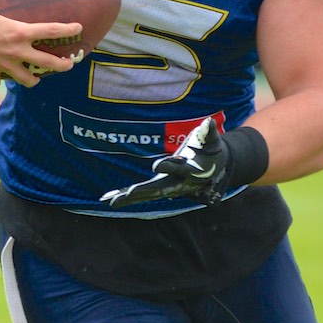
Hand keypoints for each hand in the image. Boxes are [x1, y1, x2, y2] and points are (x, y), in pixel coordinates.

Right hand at [0, 0, 83, 88]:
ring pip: (26, 79)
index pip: (51, 30)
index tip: (79, 28)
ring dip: (32, 80)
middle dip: (62, 65)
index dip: (68, 29)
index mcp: (19, 33)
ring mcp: (4, 66)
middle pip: (47, 63)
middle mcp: (16, 52)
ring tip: (35, 79)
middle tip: (70, 65)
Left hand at [100, 118, 233, 208]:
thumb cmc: (211, 149)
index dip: (168, 166)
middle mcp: (177, 182)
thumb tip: (209, 122)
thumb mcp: (211, 140)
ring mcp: (167, 187)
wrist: (214, 167)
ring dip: (128, 198)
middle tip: (127, 194)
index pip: (177, 168)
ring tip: (110, 200)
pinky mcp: (160, 187)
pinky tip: (107, 198)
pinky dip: (125, 196)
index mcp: (190, 170)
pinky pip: (142, 193)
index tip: (155, 164)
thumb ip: (209, 133)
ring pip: (147, 194)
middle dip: (143, 191)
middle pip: (158, 188)